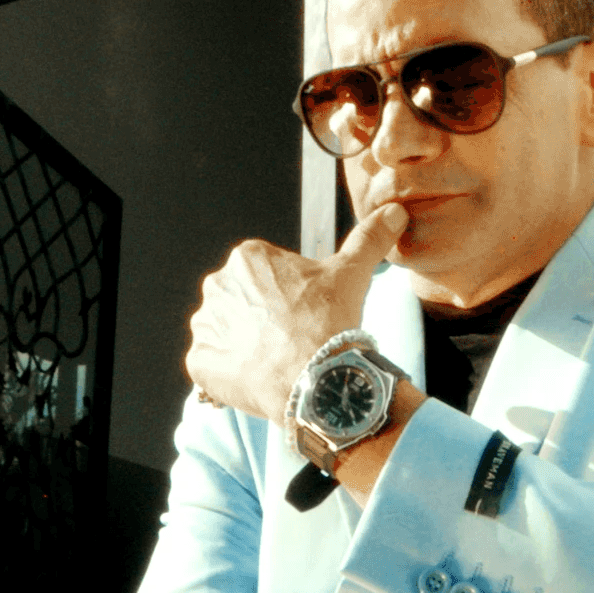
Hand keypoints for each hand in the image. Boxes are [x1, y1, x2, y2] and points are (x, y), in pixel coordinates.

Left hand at [185, 201, 408, 418]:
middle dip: (264, 318)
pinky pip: (214, 365)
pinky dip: (232, 373)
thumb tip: (393, 213)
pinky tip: (260, 378)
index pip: (266, 274)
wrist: (316, 379)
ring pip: (228, 333)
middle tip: (294, 337)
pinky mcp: (200, 361)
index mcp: (248, 258)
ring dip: (246, 345)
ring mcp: (206, 325)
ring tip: (278, 360)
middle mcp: (218, 285)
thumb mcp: (352, 273)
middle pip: (244, 302)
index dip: (290, 295)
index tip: (307, 311)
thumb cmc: (330, 323)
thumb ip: (368, 239)